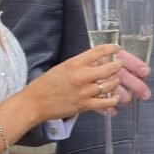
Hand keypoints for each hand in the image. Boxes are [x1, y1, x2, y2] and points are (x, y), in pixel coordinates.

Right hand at [27, 46, 148, 124]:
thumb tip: (95, 63)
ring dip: (115, 82)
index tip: (116, 48)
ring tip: (114, 81)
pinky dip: (112, 100)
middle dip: (118, 65)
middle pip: (110, 68)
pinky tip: (114, 98)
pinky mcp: (84, 105)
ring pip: (110, 85)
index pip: (98, 51)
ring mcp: (84, 92)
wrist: (35, 103)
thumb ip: (78, 65)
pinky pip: (106, 103)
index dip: (111, 48)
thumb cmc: (45, 85)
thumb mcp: (62, 68)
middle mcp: (81, 76)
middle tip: (119, 65)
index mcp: (74, 63)